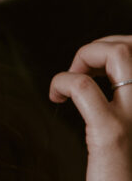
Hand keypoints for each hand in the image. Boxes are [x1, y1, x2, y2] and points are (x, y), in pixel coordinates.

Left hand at [50, 36, 131, 180]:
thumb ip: (126, 115)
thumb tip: (106, 89)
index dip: (122, 50)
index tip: (99, 72)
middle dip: (104, 45)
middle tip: (82, 69)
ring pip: (120, 55)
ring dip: (87, 54)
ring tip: (72, 75)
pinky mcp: (112, 135)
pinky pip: (82, 88)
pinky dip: (62, 81)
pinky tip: (54, 96)